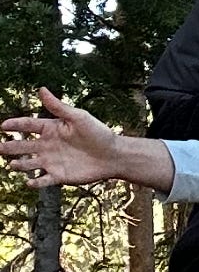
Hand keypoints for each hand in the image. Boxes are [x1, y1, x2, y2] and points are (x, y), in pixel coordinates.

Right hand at [1, 88, 122, 186]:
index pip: (29, 125)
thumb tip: (41, 89)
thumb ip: (58, 106)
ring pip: (29, 163)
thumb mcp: (78, 117)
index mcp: (52, 128)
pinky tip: (29, 182)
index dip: (15, 124)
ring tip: (11, 165)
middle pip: (24, 145)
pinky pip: (43, 180)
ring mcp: (52, 161)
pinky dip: (36, 182)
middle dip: (10, 147)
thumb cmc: (98, 133)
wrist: (113, 155)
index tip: (3, 125)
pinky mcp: (59, 175)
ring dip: (19, 164)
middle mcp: (48, 145)